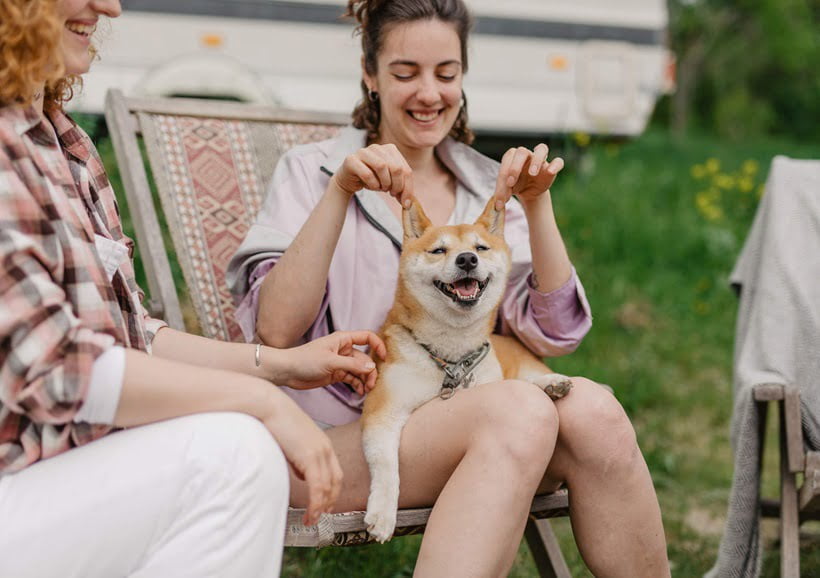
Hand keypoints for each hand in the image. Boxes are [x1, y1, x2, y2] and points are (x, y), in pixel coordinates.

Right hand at [260, 388, 343, 524]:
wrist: (269, 407)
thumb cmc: (276, 423)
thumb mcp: (293, 444)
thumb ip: (300, 459)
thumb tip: (301, 474)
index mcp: (323, 445)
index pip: (335, 474)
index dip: (332, 492)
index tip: (325, 505)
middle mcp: (326, 449)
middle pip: (336, 482)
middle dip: (329, 503)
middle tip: (319, 517)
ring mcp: (320, 452)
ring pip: (327, 488)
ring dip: (321, 508)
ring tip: (311, 520)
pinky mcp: (310, 456)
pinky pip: (318, 487)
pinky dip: (316, 503)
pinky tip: (310, 513)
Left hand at [268, 330, 386, 394]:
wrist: (287, 371)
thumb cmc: (305, 360)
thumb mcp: (331, 362)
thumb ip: (352, 365)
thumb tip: (372, 368)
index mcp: (343, 340)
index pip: (367, 337)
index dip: (378, 346)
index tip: (384, 358)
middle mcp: (344, 350)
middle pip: (365, 359)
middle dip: (371, 371)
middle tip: (372, 385)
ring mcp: (340, 363)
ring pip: (360, 370)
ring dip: (365, 380)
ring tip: (366, 391)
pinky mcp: (336, 374)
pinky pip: (352, 379)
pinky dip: (357, 385)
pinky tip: (359, 393)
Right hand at [330, 143, 414, 207]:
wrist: (348, 180)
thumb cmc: (371, 179)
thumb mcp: (389, 182)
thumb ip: (400, 188)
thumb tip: (408, 203)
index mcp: (390, 149)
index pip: (406, 169)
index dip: (408, 188)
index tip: (405, 203)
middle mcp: (378, 147)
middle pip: (396, 168)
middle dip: (397, 185)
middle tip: (392, 194)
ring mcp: (363, 152)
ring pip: (382, 167)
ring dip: (384, 183)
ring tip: (381, 188)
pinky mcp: (351, 160)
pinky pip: (367, 173)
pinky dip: (372, 184)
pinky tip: (372, 186)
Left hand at [493, 144, 563, 207]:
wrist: (529, 191)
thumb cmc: (515, 186)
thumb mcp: (507, 189)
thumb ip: (502, 193)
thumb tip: (498, 204)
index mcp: (512, 156)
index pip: (507, 161)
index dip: (504, 174)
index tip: (504, 187)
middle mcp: (526, 154)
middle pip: (522, 152)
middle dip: (515, 167)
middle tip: (511, 183)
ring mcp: (540, 159)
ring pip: (541, 149)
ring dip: (536, 161)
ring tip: (532, 174)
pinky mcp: (551, 167)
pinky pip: (558, 161)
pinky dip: (555, 165)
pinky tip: (550, 171)